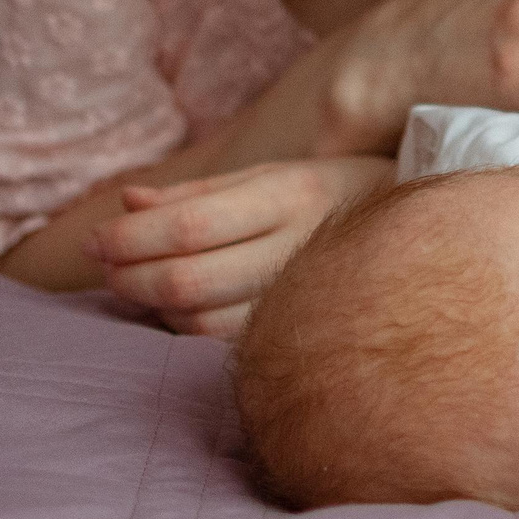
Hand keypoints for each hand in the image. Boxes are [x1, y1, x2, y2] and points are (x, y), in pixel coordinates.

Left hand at [93, 154, 390, 337]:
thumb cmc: (329, 194)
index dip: (130, 238)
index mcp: (290, 195)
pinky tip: (180, 309)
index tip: (94, 240)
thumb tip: (127, 202)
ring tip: (138, 286)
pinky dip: (187, 328)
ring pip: (204, 322)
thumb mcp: (270, 174)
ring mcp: (306, 297)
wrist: (424, 233)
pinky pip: (228, 343)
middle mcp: (300, 247)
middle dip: (131, 277)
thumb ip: (196, 192)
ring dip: (154, 308)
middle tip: (107, 268)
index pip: (191, 225)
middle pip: (191, 279)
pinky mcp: (306, 334)